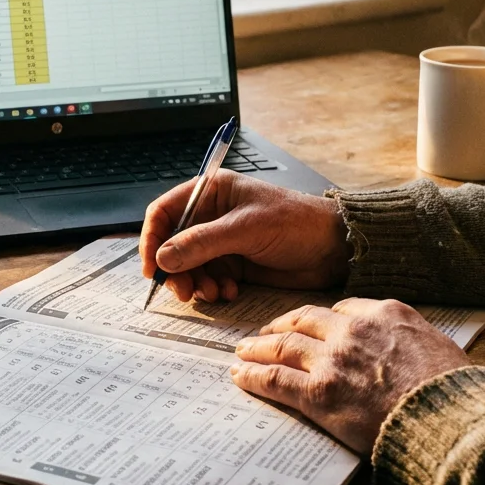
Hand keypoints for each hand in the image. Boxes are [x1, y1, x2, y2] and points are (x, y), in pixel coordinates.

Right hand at [140, 170, 349, 302]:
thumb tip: (164, 257)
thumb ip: (202, 242)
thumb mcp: (246, 229)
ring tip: (214, 292)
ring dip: (196, 283)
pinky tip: (231, 291)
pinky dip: (213, 289)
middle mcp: (211, 215)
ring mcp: (221, 241)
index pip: (165, 212)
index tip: (152, 266)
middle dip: (175, 269)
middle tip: (184, 291)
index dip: (152, 238)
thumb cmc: (296, 223)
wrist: (332, 249)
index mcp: (211, 192)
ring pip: (188, 266)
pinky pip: (208, 279)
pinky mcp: (234, 264)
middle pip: (172, 244)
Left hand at [230, 299, 469, 454]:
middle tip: (266, 333)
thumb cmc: (454, 390)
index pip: (341, 310)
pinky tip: (240, 375)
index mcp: (385, 313)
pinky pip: (275, 379)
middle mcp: (353, 330)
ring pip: (282, 346)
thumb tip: (405, 350)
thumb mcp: (438, 346)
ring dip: (257, 348)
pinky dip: (253, 376)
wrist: (448, 419)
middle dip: (280, 326)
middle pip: (303, 321)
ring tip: (243, 351)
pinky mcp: (318, 393)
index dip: (319, 319)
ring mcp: (332, 360)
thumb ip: (410, 340)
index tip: (308, 325)